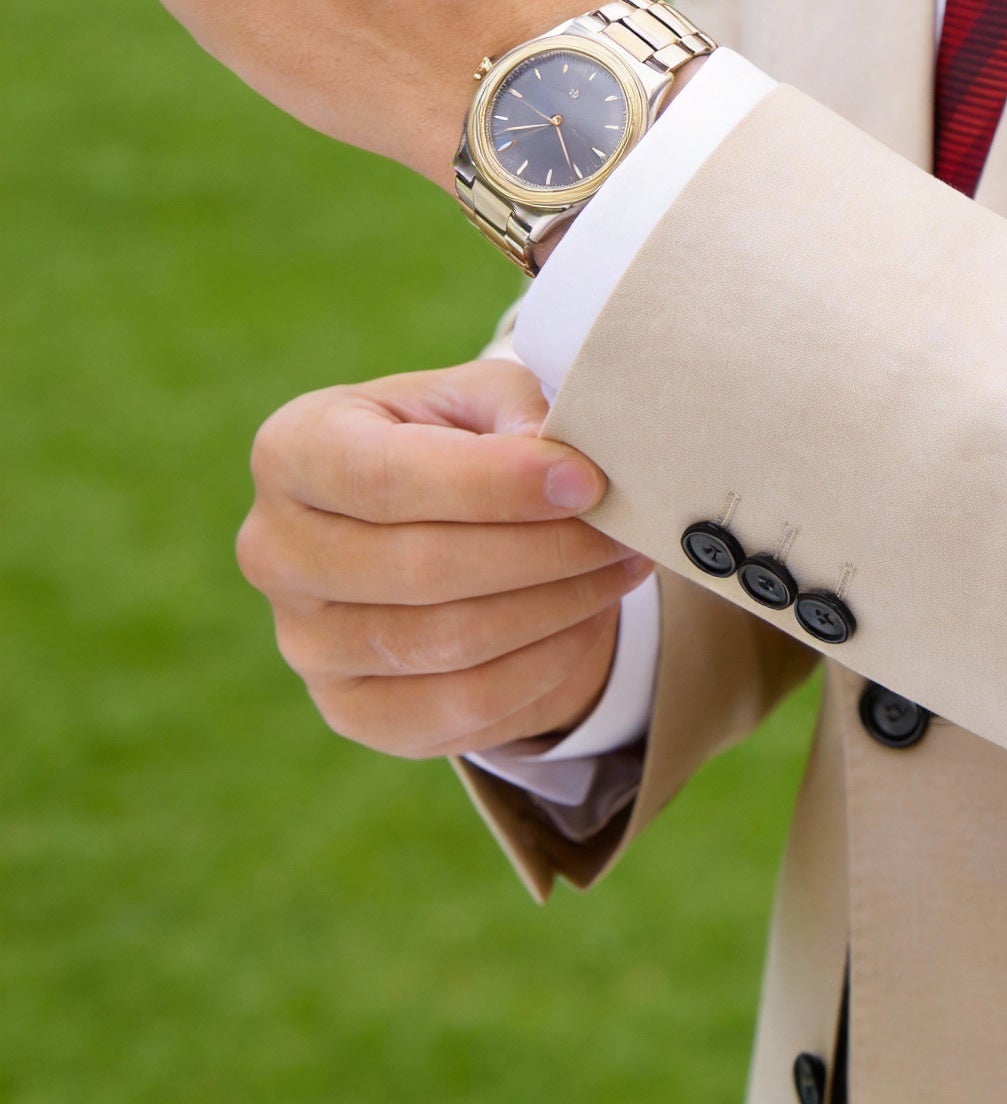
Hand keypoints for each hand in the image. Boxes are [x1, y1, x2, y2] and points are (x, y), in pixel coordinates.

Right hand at [236, 359, 652, 759]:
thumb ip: (520, 417)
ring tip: (620, 565)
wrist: (434, 520)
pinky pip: (463, 707)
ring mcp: (304, 643)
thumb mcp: (485, 399)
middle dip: (547, 549)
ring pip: (449, 643)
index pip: (385, 476)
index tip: (587, 481)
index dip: (494, 484)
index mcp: (295, 448)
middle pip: (422, 568)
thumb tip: (565, 468)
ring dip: (559, 605)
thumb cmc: (460, 439)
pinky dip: (544, 665)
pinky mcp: (352, 711)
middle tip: (625, 527)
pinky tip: (586, 619)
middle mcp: (276, 550)